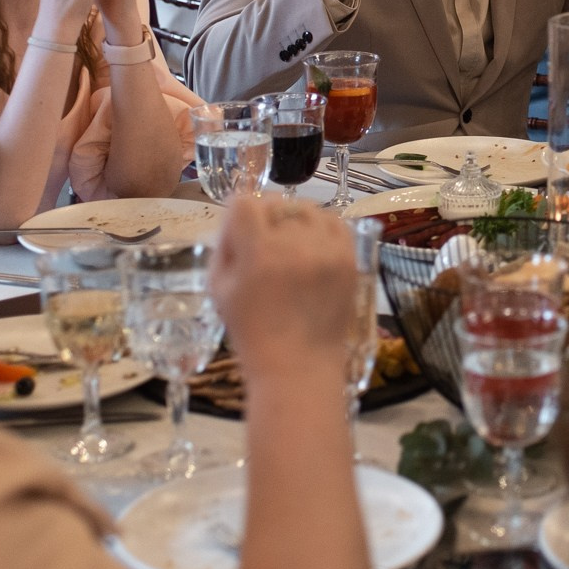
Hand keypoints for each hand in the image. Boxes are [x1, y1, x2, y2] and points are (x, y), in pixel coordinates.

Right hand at [209, 196, 356, 375]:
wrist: (299, 365)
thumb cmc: (252, 332)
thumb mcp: (219, 289)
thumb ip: (225, 247)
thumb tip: (236, 220)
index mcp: (259, 252)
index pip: (247, 203)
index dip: (239, 216)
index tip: (241, 234)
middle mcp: (295, 245)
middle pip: (278, 203)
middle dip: (266, 219)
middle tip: (265, 245)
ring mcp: (327, 251)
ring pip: (308, 210)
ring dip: (295, 221)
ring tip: (291, 246)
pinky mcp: (349, 260)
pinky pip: (336, 223)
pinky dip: (322, 229)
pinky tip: (313, 246)